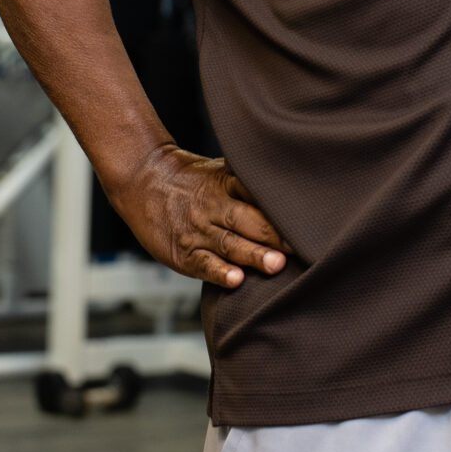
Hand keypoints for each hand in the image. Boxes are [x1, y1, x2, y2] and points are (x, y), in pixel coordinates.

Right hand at [109, 142, 287, 288]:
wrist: (143, 179)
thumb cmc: (191, 179)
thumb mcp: (222, 171)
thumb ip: (251, 183)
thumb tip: (295, 189)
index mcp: (228, 184)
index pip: (258, 196)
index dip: (281, 210)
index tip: (307, 221)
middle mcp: (215, 206)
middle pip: (248, 221)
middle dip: (274, 236)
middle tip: (298, 248)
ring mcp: (199, 230)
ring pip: (229, 244)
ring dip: (253, 255)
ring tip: (275, 265)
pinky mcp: (184, 252)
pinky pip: (204, 264)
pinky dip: (220, 272)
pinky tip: (235, 280)